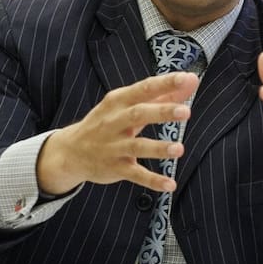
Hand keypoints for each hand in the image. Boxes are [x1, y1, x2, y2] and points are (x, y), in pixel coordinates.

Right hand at [34, 72, 197, 194]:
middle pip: (138, 114)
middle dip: (161, 112)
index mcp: (118, 102)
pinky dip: (152, 180)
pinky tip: (170, 184)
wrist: (71, 152)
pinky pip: (135, 174)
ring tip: (179, 149)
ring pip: (137, 146)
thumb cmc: (107, 123)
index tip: (187, 79)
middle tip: (185, 111)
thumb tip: (191, 80)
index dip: (165, 84)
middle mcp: (113, 122)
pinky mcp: (115, 168)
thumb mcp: (126, 106)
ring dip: (158, 148)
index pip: (143, 89)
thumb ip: (161, 95)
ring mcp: (113, 146)